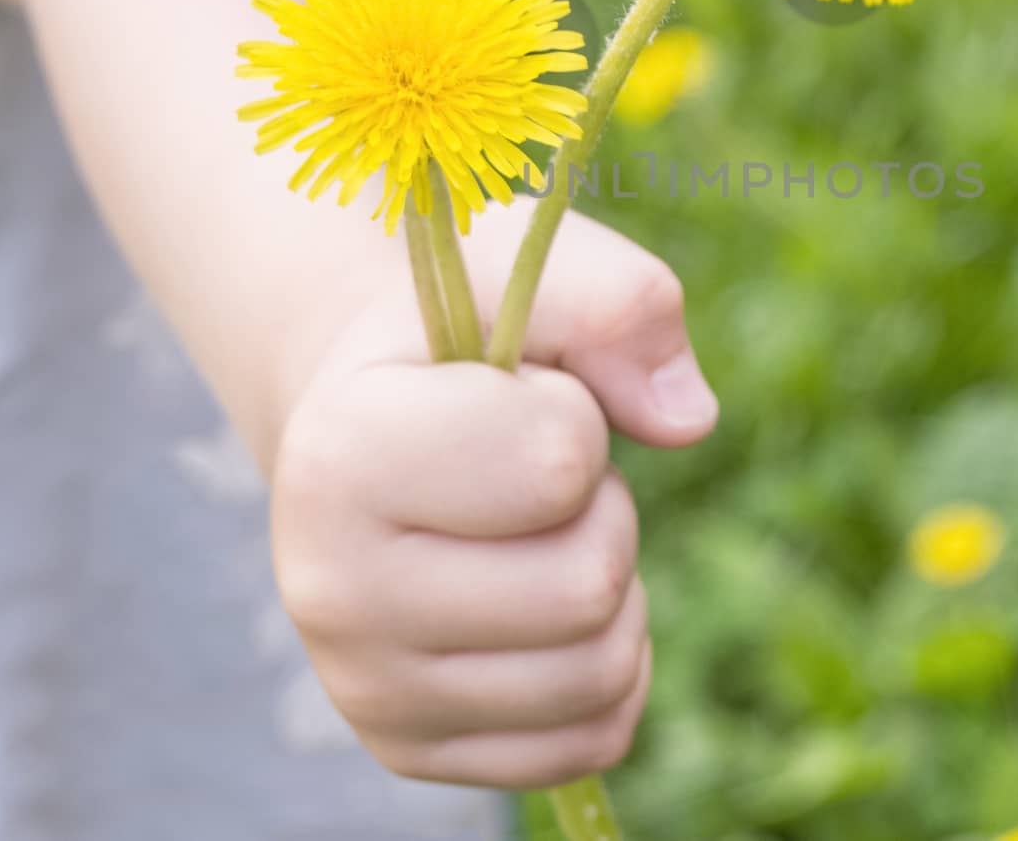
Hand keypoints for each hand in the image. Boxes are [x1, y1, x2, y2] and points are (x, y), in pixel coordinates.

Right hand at [269, 208, 717, 787]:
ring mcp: (365, 688)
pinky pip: (590, 739)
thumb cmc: (459, 334)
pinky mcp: (412, 751)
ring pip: (600, 671)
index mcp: (341, 454)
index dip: (575, 412)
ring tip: (534, 530)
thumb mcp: (529, 267)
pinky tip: (546, 603)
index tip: (516, 392)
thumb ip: (620, 301)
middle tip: (536, 471)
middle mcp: (328, 589)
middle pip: (590, 583)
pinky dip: (608, 666)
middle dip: (602, 506)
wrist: (362, 416)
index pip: (558, 463)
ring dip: (610, 584)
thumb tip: (688, 420)